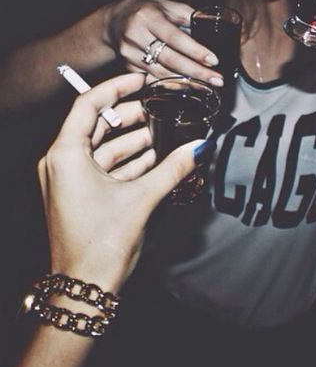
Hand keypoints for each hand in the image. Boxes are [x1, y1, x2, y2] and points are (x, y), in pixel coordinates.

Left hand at [37, 73, 213, 290]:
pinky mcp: (81, 193)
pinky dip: (129, 161)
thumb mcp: (142, 199)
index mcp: (66, 156)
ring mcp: (70, 179)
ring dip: (134, 141)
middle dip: (130, 116)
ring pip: (104, 147)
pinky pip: (106, 167)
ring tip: (164, 133)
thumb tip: (200, 147)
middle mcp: (62, 163)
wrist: (84, 287)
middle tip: (160, 108)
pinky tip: (155, 158)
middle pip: (98, 125)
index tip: (141, 79)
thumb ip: (173, 168)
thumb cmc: (101, 244)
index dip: (116, 87)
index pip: (88, 104)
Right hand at [102, 0, 223, 86]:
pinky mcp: (129, 68)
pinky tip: (188, 89)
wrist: (114, 20)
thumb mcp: (165, 5)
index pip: (175, 37)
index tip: (214, 60)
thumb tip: (211, 25)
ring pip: (162, 74)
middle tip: (217, 80)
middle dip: (196, 72)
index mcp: (148, 17)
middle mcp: (136, 36)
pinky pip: (153, 80)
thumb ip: (187, 15)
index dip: (195, 51)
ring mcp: (130, 54)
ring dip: (187, 83)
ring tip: (208, 87)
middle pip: (170, 60)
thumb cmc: (145, 11)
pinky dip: (172, 86)